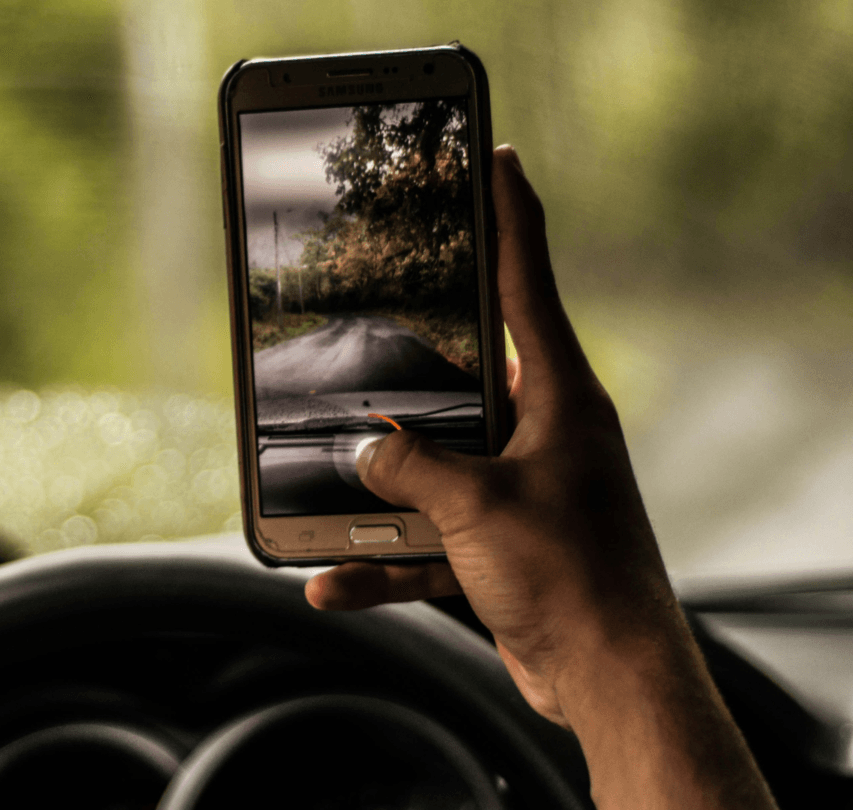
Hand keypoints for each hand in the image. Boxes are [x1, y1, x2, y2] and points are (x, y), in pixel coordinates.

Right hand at [306, 147, 774, 808]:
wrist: (609, 677)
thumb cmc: (570, 577)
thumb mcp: (477, 506)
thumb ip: (410, 469)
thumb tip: (362, 453)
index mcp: (557, 397)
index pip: (527, 284)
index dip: (510, 216)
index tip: (494, 160)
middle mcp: (542, 433)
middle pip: (464, 374)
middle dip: (407, 366)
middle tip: (361, 329)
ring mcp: (521, 489)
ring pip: (434, 465)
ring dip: (379, 488)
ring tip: (321, 484)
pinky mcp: (501, 544)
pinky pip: (428, 538)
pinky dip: (382, 561)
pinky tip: (331, 582)